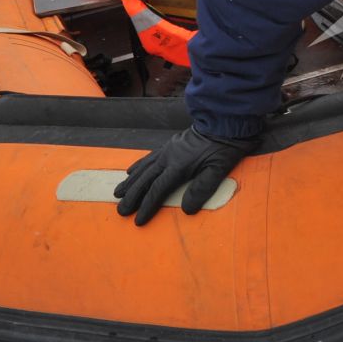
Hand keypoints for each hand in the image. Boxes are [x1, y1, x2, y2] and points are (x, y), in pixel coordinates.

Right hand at [113, 126, 254, 224]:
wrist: (224, 121)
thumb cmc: (224, 148)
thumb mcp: (219, 170)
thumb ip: (202, 189)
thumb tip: (186, 209)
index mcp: (179, 166)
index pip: (158, 190)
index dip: (146, 206)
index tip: (137, 220)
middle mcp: (168, 158)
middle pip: (145, 180)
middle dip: (132, 197)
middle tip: (120, 211)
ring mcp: (167, 150)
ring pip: (143, 169)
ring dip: (130, 182)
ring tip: (118, 194)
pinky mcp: (170, 144)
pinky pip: (149, 157)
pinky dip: (138, 166)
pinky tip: (130, 171)